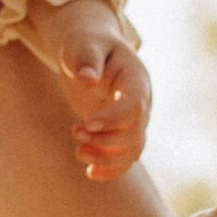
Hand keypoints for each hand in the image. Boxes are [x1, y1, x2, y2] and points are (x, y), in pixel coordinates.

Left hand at [28, 0, 151, 181]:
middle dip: (105, 139)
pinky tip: (90, 173)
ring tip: (78, 151)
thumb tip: (86, 80)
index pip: (135, 106)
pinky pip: (124, 157)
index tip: (87, 123)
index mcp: (136, 78)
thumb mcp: (83, 43)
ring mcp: (134, 119)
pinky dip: (110, 169)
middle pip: (135, 133)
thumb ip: (86, 58)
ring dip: (107, 158)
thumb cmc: (86, 43)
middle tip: (75, 131)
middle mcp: (141, 102)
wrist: (91, 49)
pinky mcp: (122, 131)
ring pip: (132, 150)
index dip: (114, 119)